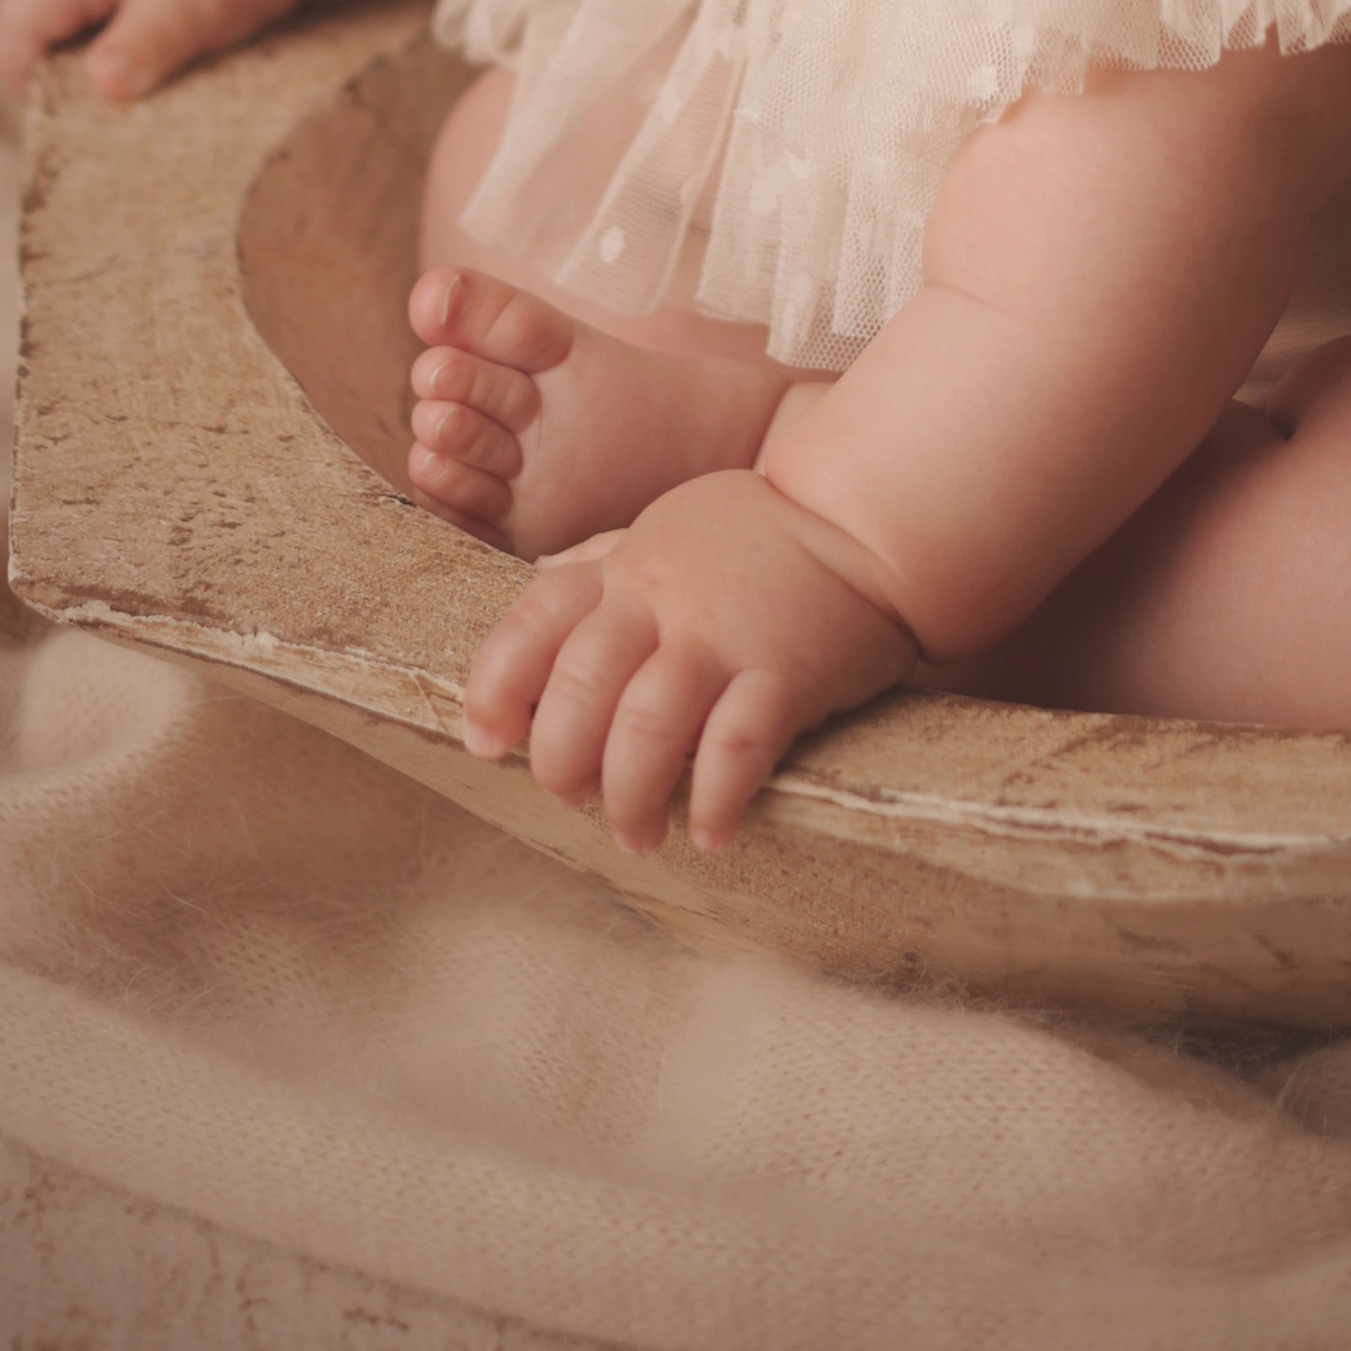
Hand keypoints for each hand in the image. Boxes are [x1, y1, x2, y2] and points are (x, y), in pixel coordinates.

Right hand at [0, 0, 298, 100]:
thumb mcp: (197, 7)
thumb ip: (145, 44)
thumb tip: (101, 87)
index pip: (10, 28)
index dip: (30, 78)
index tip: (82, 105)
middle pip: (5, 8)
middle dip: (32, 57)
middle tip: (90, 88)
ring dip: (53, 35)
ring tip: (109, 57)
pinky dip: (76, 11)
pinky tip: (124, 23)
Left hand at [461, 468, 916, 856]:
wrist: (864, 517)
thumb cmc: (759, 533)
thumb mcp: (665, 527)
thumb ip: (604, 562)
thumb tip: (541, 586)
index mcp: (626, 570)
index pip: (533, 620)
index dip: (495, 685)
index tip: (486, 741)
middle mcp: (662, 601)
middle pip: (580, 687)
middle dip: (560, 761)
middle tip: (574, 799)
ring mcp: (723, 637)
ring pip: (645, 726)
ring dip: (628, 797)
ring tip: (637, 833)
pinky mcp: (785, 673)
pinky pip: (736, 747)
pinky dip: (714, 800)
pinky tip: (711, 832)